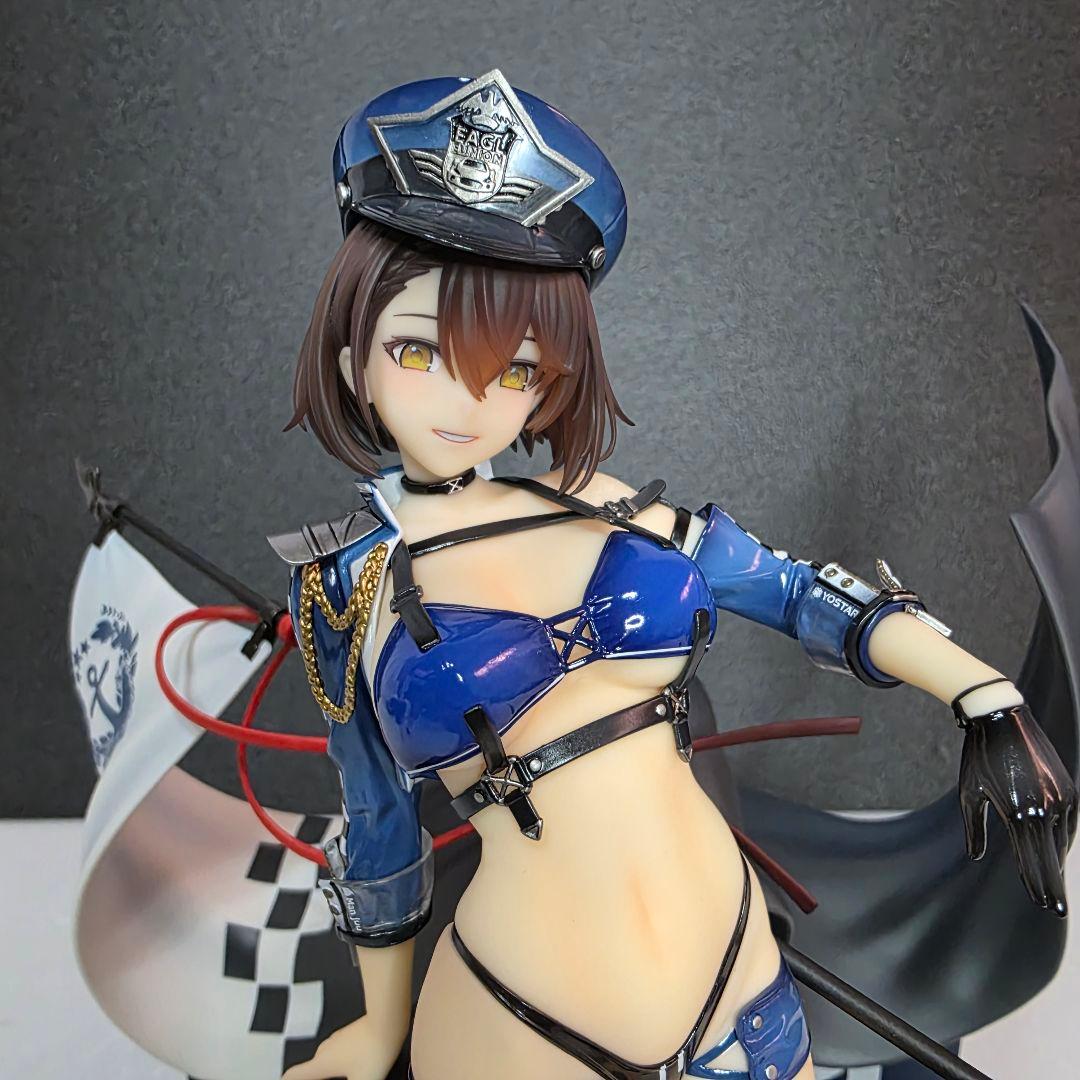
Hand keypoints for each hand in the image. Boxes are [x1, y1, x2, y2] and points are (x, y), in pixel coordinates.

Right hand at [281, 1013, 405, 1079]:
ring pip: (326, 1060)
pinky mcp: (349, 1034)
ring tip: (340, 1079)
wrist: (387, 1020)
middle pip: (311, 1070)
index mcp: (320, 1064)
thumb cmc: (373, 1051)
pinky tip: (353, 1068)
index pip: (292, 1075)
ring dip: (328, 1072)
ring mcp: (337, 1039)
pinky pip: (338, 1052)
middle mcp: (324, 1050)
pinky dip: (340, 1063)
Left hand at [958, 702, 1076, 915]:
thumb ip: (975, 828)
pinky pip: (1068, 823)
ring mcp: (1061, 799)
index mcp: (1018, 813)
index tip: (1042, 904)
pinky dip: (1062, 839)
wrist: (1001, 719)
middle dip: (1052, 885)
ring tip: (1051, 883)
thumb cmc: (979, 758)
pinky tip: (1055, 851)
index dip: (1036, 884)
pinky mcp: (1068, 789)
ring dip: (1055, 861)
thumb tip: (976, 856)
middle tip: (1056, 909)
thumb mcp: (969, 793)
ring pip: (1061, 841)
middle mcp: (1045, 809)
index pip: (1031, 860)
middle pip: (1051, 858)